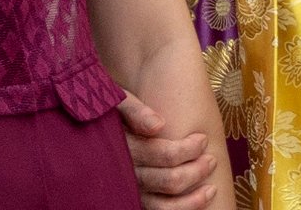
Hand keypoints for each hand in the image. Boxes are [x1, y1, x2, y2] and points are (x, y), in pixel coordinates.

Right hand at [117, 92, 219, 209]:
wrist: (88, 129)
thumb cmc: (110, 112)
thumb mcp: (117, 101)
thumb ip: (134, 110)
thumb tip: (159, 125)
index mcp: (123, 147)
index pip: (165, 155)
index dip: (189, 149)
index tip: (203, 139)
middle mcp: (124, 174)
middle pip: (169, 181)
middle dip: (197, 171)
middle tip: (211, 160)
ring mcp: (127, 190)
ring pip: (163, 206)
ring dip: (193, 200)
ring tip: (211, 189)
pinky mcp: (131, 200)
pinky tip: (195, 203)